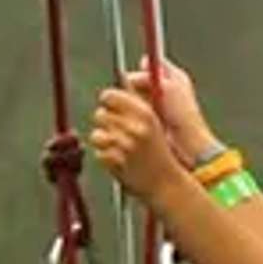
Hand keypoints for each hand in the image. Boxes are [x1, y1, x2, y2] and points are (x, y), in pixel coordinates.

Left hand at [90, 68, 198, 195]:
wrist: (167, 183)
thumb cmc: (161, 152)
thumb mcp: (155, 121)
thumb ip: (138, 102)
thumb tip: (124, 79)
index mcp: (144, 113)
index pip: (110, 95)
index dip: (107, 100)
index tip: (110, 106)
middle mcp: (134, 127)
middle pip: (99, 114)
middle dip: (104, 123)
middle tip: (113, 130)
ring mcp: (124, 146)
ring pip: (96, 135)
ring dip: (102, 141)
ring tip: (115, 146)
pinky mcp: (116, 162)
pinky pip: (98, 153)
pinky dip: (105, 157)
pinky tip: (118, 159)